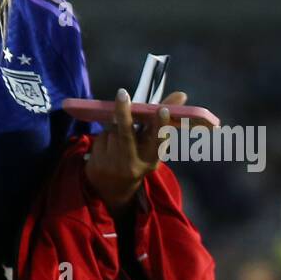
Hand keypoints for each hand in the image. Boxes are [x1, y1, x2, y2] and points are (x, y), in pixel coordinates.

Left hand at [84, 88, 189, 215]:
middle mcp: (135, 163)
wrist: (113, 185)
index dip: (161, 125)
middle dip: (124, 112)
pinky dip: (105, 134)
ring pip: (112, 131)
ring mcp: (115, 164)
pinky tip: (108, 144)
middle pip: (127, 134)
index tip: (163, 109)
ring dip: (114, 124)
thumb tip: (181, 94)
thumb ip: (163, 119)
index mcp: (153, 158)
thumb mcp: (152, 144)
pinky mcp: (99, 163)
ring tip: (119, 134)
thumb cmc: (138, 156)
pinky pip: (101, 137)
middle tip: (123, 94)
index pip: (159, 141)